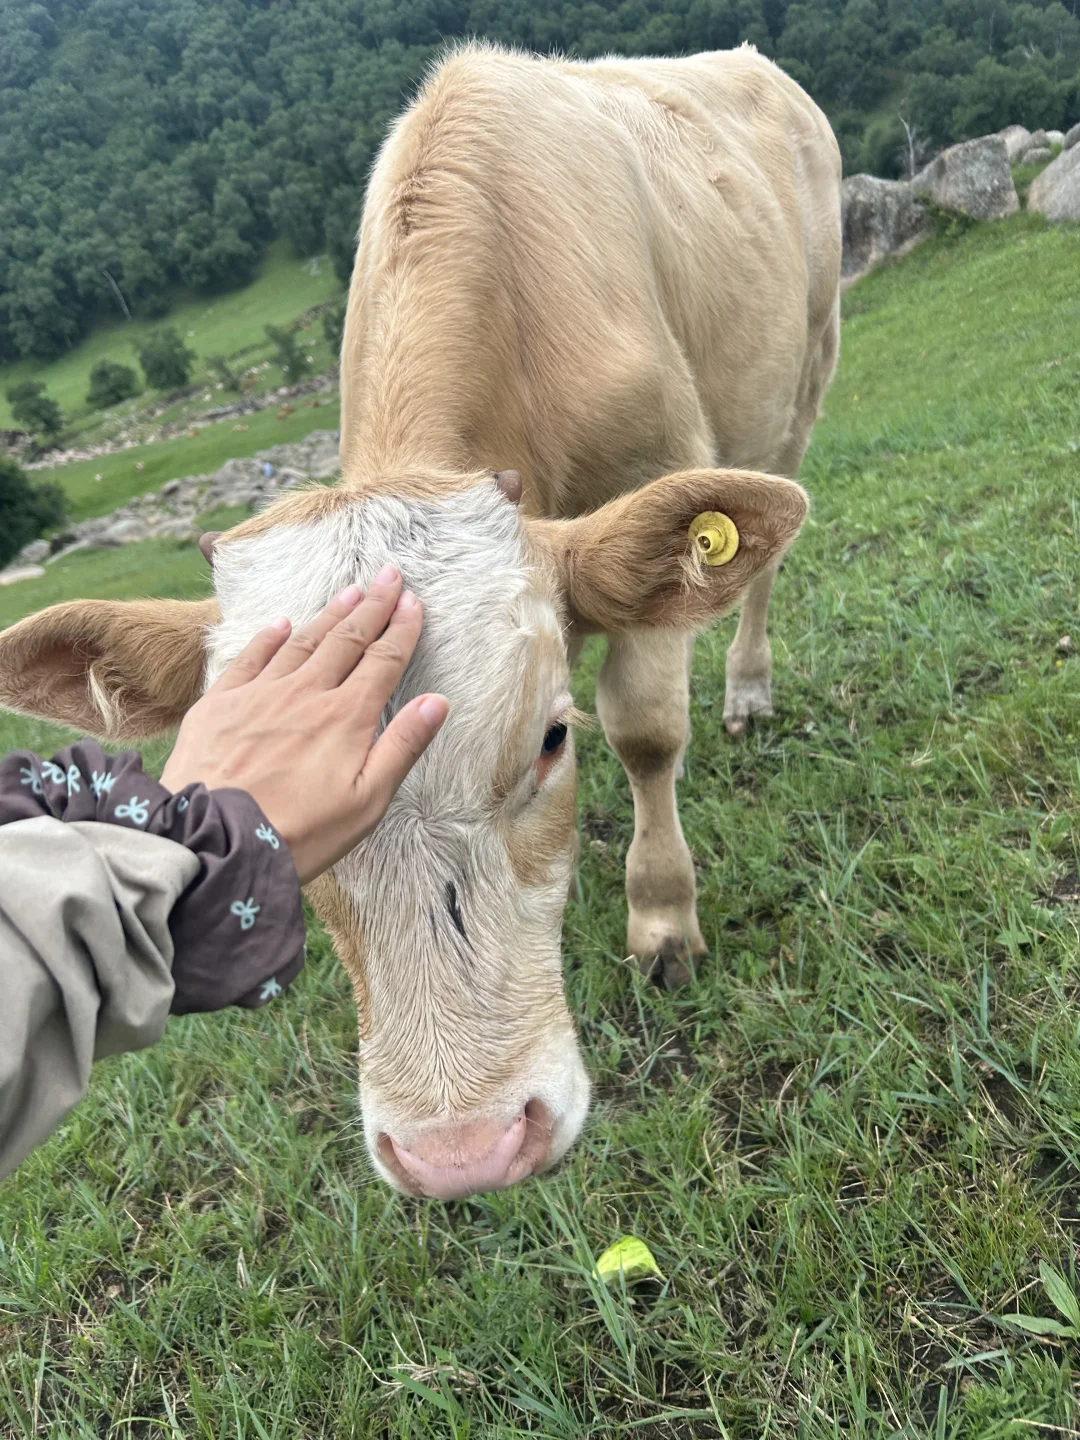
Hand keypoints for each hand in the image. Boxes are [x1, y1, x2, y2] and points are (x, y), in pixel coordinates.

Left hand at [160, 566, 447, 882]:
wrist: (215, 841)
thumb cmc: (299, 832)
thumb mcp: (367, 801)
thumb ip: (402, 747)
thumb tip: (436, 701)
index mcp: (346, 718)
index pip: (383, 662)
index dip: (401, 629)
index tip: (413, 602)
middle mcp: (306, 694)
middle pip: (347, 640)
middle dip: (372, 606)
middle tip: (389, 576)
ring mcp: (260, 694)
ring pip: (303, 642)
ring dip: (329, 614)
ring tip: (350, 590)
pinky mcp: (220, 704)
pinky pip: (250, 658)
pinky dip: (269, 637)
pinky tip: (282, 623)